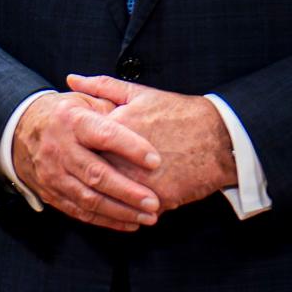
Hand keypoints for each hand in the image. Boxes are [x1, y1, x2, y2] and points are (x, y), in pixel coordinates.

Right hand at [9, 91, 162, 230]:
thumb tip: (143, 122)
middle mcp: (60, 149)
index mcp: (72, 121)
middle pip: (96, 174)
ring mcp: (53, 174)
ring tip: (148, 217)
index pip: (104, 135)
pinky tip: (129, 222)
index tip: (155, 160)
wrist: (20, 129)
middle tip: (154, 202)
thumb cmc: (64, 114)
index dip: (131, 148)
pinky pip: (80, 211)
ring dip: (120, 211)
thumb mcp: (85, 100)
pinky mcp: (51, 193)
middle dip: (127, 191)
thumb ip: (113, 108)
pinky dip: (106, 220)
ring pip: (89, 198)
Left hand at [65, 77, 237, 211]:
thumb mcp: (140, 93)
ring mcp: (141, 183)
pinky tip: (125, 209)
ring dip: (104, 200)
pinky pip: (136, 211)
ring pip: (111, 198)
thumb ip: (101, 87)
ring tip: (102, 196)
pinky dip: (129, 211)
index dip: (75, 150)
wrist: (220, 138)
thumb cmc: (179, 113)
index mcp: (115, 131)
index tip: (73, 152)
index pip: (81, 147)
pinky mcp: (159, 200)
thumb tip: (71, 80)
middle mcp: (124, 160)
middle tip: (80, 179)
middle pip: (92, 175)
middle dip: (85, 178)